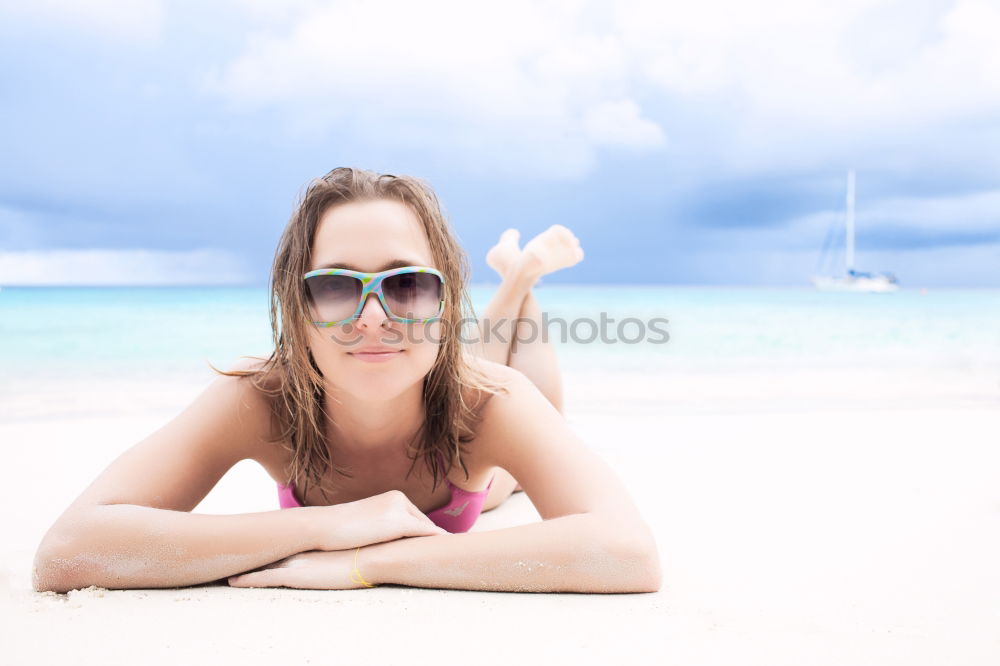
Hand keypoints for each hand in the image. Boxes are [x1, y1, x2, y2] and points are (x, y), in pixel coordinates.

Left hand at [227, 549, 372, 589]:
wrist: (371, 556)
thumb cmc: (368, 552)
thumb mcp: (351, 548)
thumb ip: (343, 547)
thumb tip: (348, 547)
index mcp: (310, 542)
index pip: (282, 540)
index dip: (266, 542)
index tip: (253, 542)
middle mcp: (298, 549)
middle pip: (266, 549)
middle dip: (248, 550)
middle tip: (227, 550)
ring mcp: (295, 561)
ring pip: (260, 564)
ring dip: (242, 566)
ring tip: (221, 567)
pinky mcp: (294, 576)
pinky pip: (263, 579)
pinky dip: (247, 581)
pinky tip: (231, 582)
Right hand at [309, 489, 447, 550]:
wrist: (325, 526)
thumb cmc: (340, 529)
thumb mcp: (366, 521)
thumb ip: (383, 525)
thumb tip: (390, 539)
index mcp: (392, 497)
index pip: (414, 517)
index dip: (424, 534)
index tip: (436, 545)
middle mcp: (399, 498)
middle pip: (423, 523)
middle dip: (432, 538)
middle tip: (447, 551)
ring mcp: (400, 509)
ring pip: (426, 529)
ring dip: (436, 541)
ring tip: (449, 552)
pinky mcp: (400, 523)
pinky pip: (425, 533)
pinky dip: (436, 540)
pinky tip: (446, 548)